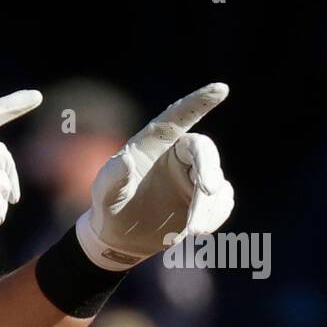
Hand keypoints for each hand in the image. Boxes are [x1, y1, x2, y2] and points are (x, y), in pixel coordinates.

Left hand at [76, 83, 234, 269]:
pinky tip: (197, 230)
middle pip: (205, 152)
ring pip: (217, 182)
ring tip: (192, 231)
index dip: (198, 102)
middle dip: (208, 171)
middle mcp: (178, 155)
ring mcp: (194, 176)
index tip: (220, 89)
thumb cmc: (109, 206)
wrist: (120, 237)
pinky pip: (222, 201)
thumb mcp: (104, 193)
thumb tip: (125, 160)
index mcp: (155, 144)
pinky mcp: (205, 198)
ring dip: (209, 206)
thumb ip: (113, 177)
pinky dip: (216, 215)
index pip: (178, 117)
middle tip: (206, 191)